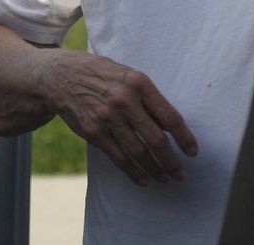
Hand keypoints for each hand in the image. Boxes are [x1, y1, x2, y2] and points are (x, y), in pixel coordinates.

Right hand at [39, 50, 197, 185]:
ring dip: (155, 169)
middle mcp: (124, 101)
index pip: (169, 116)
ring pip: (139, 152)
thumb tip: (170, 127)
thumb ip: (147, 98)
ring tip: (165, 178)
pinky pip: (119, 158)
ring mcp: (107, 118)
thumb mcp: (127, 75)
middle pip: (156, 139)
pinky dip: (134, 172)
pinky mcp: (93, 132)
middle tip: (180, 174)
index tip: (193, 151)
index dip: (184, 137)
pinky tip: (144, 179)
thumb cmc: (101, 74)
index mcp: (138, 83)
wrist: (60, 76)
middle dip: (171, 161)